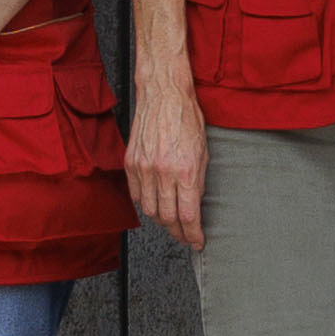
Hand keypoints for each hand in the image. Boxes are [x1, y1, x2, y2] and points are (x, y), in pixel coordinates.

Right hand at [125, 59, 207, 252]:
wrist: (163, 94)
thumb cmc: (186, 117)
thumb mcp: (203, 151)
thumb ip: (198, 182)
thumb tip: (195, 205)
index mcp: (185, 170)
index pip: (188, 216)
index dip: (193, 235)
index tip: (197, 241)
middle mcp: (162, 172)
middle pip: (167, 218)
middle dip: (178, 232)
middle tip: (185, 235)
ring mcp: (143, 168)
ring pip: (149, 211)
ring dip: (161, 220)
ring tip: (171, 221)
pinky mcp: (130, 163)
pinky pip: (136, 195)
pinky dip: (145, 203)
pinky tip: (154, 203)